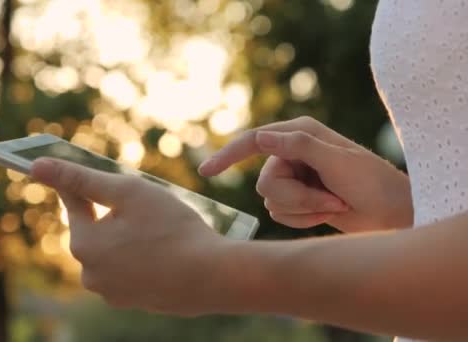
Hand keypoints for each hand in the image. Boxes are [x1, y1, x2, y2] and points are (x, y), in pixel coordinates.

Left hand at [31, 158, 228, 315]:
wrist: (212, 277)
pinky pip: (129, 270)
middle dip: (114, 214)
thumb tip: (36, 167)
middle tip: (143, 204)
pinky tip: (164, 251)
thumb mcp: (126, 192)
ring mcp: (112, 292)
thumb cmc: (171, 228)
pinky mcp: (133, 302)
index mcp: (85, 244)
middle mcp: (91, 274)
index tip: (83, 173)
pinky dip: (140, 257)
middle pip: (95, 229)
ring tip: (159, 229)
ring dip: (127, 236)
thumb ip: (80, 178)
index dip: (81, 184)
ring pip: (113, 251)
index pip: (74, 203)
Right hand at [199, 116, 412, 232]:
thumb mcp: (337, 160)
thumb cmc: (371, 182)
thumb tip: (260, 137)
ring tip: (333, 204)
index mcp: (300, 134)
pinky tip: (327, 214)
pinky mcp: (298, 199)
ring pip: (272, 202)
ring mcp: (295, 178)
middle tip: (329, 199)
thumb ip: (298, 146)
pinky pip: (281, 215)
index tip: (207, 171)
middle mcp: (292, 154)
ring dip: (304, 209)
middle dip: (296, 198)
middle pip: (264, 183)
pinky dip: (304, 219)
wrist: (390, 214)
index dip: (228, 155)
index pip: (254, 141)